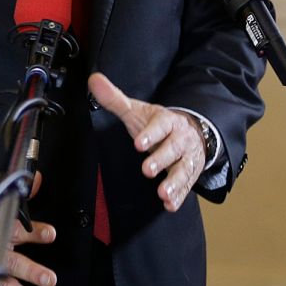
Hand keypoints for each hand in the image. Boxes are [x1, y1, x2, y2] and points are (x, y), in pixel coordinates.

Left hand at [90, 72, 207, 212]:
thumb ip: (115, 99)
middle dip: (161, 159)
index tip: (139, 143)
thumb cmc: (158, 124)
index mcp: (167, 121)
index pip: (161, 125)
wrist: (191, 132)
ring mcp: (186, 157)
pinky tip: (170, 204)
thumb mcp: (137, 110)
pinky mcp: (189, 174)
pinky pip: (186, 186)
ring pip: (183, 169)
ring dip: (174, 182)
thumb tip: (94, 81)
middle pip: (173, 148)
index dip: (151, 134)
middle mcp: (180, 139)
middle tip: (147, 169)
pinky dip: (179, 196)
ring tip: (162, 192)